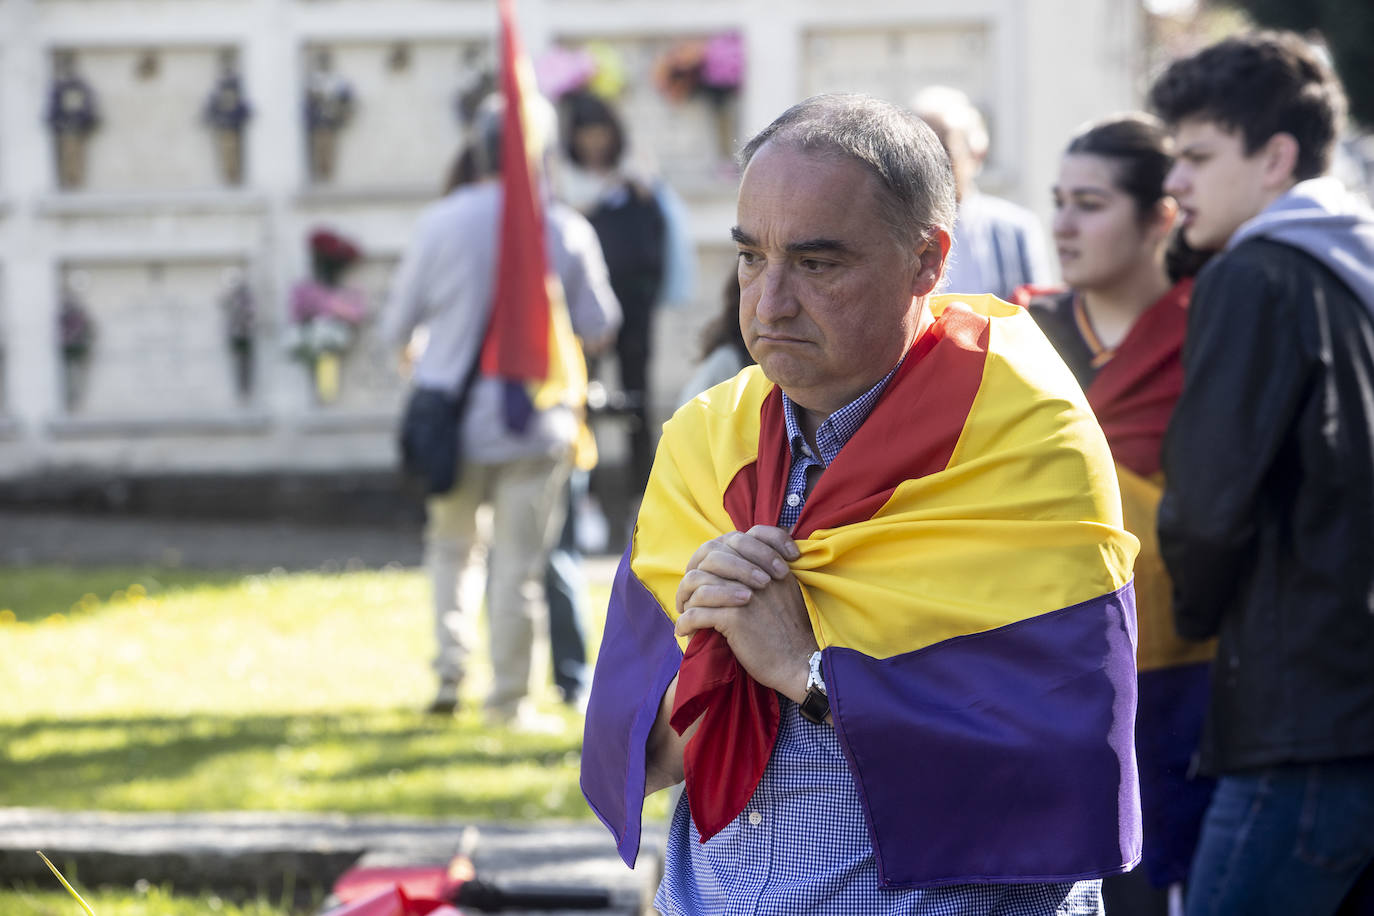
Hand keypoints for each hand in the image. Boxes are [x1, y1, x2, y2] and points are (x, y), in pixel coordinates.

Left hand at [675, 531, 815, 702]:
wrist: (798, 662)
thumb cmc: (790, 631)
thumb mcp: (786, 590)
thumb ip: (767, 572)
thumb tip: (735, 567)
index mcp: (771, 564)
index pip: (735, 539)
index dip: (714, 552)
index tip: (703, 571)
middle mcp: (757, 573)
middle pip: (711, 556)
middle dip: (693, 574)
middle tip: (686, 594)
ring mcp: (745, 594)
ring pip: (698, 583)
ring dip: (685, 598)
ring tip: (683, 611)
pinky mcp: (735, 617)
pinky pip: (697, 613)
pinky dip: (686, 622)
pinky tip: (684, 631)